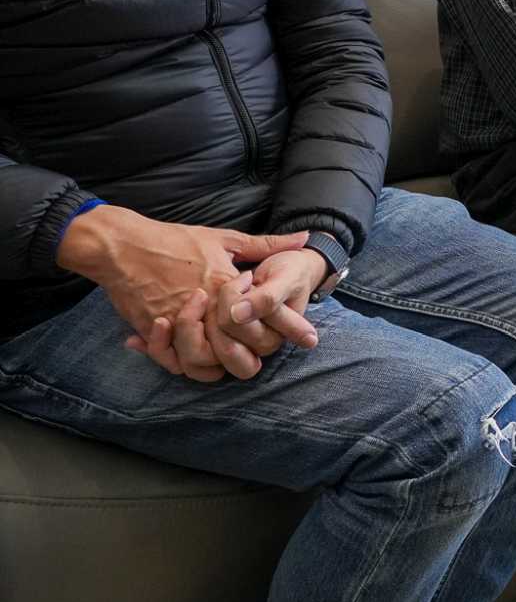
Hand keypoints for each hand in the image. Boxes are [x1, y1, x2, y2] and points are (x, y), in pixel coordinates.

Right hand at [59, 205, 309, 357]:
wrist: (121, 245)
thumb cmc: (174, 239)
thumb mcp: (224, 238)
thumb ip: (265, 244)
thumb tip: (304, 239)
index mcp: (226, 287)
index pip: (264, 320)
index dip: (287, 331)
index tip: (307, 339)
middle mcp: (204, 310)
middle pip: (236, 351)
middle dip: (247, 354)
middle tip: (251, 350)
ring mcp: (177, 323)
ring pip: (203, 363)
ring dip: (211, 360)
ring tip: (216, 348)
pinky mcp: (153, 330)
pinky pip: (170, 361)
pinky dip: (176, 360)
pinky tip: (182, 348)